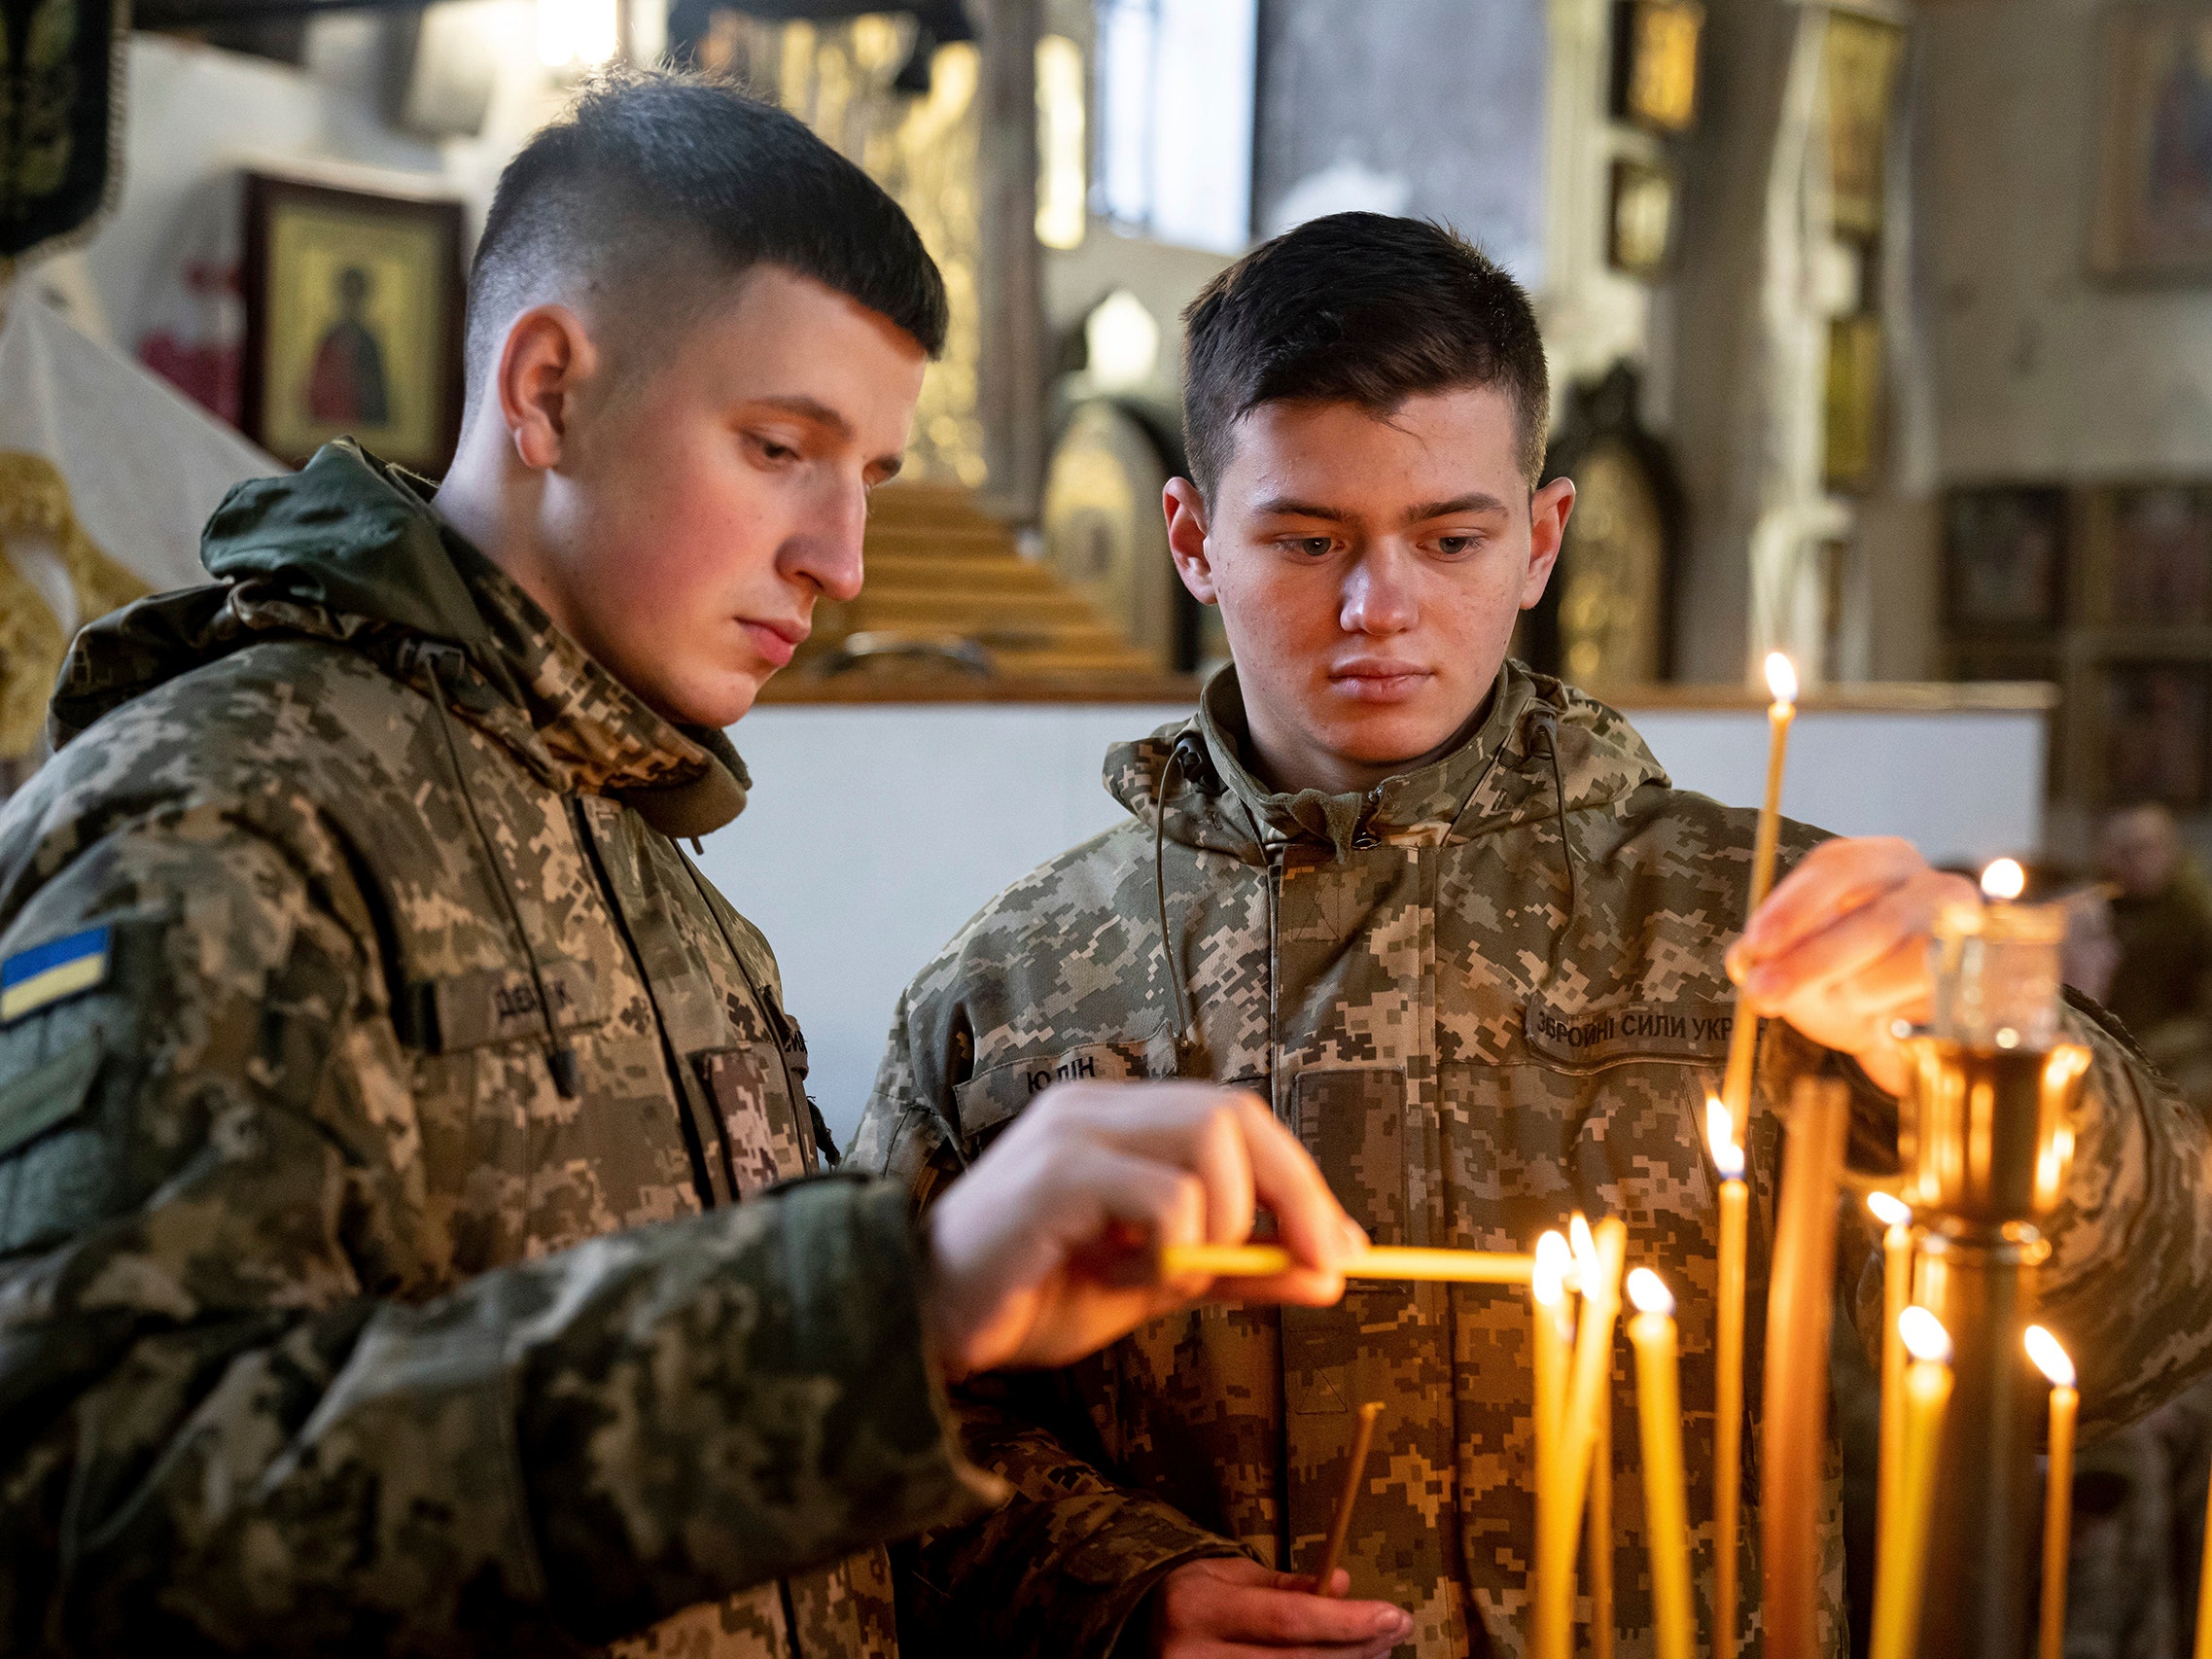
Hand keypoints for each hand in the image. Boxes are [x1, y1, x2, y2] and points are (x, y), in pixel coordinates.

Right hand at [924, 1081, 1362, 1377]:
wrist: (925, 1325)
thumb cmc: (1033, 1294)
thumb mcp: (1156, 1285)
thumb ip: (1238, 1269)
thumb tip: (1336, 1269)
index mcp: (1120, 1119)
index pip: (1237, 1117)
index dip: (1302, 1180)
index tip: (1343, 1251)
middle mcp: (1096, 1107)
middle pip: (1234, 1114)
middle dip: (1295, 1194)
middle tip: (1316, 1267)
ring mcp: (1072, 1133)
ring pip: (1208, 1144)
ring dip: (1224, 1227)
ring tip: (1173, 1276)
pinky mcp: (1054, 1176)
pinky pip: (1162, 1197)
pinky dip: (1176, 1250)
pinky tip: (1127, 1278)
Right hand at [1145, 1557, 1412, 1658]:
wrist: (1141, 1633)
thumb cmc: (1194, 1598)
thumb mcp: (1230, 1576)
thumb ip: (1285, 1586)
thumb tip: (1343, 1584)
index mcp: (1199, 1609)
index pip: (1286, 1619)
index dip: (1345, 1621)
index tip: (1393, 1614)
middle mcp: (1195, 1658)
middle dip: (1356, 1647)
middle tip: (1395, 1630)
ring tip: (1378, 1649)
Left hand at [1726, 835, 1976, 1095]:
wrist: (1911, 1018)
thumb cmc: (1850, 972)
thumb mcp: (1801, 956)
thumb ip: (1768, 954)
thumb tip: (1746, 961)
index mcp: (1880, 861)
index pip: (1837, 868)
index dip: (1794, 906)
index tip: (1757, 944)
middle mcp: (1932, 885)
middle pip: (1874, 921)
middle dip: (1811, 964)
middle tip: (1763, 994)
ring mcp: (1969, 932)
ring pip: (1910, 964)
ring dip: (1859, 994)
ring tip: (1839, 1005)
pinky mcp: (1986, 979)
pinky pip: (1939, 1002)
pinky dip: (1899, 1015)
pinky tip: (1881, 1020)